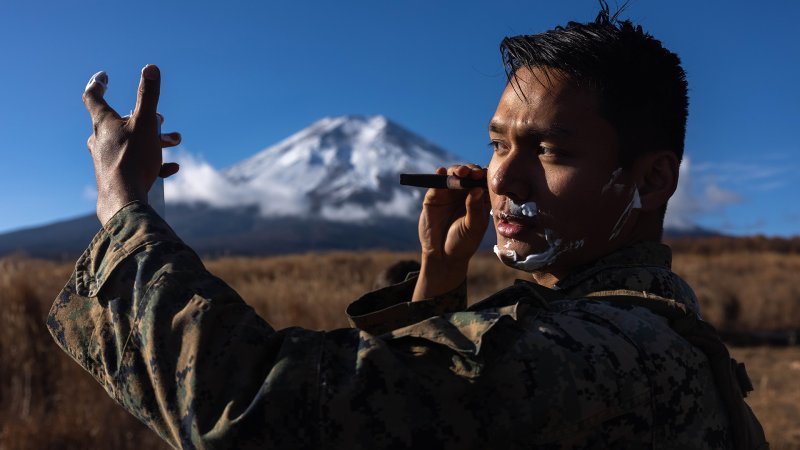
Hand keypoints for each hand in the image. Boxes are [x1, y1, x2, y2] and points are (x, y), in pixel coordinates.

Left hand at [83, 65, 181, 224]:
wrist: (124, 200)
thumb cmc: (133, 159)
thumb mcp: (146, 124)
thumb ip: (148, 96)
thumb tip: (151, 68)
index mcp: (103, 123)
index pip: (93, 96)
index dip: (98, 84)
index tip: (104, 77)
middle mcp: (100, 139)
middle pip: (120, 122)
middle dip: (144, 118)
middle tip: (160, 118)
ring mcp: (107, 158)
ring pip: (131, 142)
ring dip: (154, 140)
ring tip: (174, 142)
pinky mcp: (116, 175)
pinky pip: (135, 164)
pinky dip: (154, 162)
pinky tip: (172, 168)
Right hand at [412, 164, 489, 299]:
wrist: (442, 256)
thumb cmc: (463, 243)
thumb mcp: (473, 227)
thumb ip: (475, 208)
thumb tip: (477, 189)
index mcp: (479, 199)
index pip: (482, 181)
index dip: (483, 175)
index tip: (483, 175)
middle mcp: (464, 193)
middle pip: (468, 175)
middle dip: (470, 170)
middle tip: (471, 172)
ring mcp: (448, 194)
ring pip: (453, 175)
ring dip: (456, 170)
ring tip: (459, 172)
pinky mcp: (434, 197)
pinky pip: (436, 183)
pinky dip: (439, 175)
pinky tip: (441, 172)